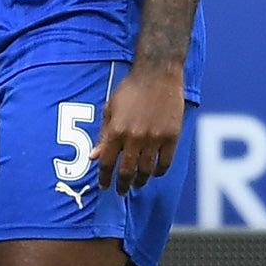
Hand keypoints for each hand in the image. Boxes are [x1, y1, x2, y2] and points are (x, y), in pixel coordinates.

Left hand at [94, 63, 184, 191]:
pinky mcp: (172, 136)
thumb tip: (93, 158)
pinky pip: (165, 162)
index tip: (104, 186)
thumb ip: (104, 136)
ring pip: (147, 170)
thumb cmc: (130, 90)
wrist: (157, 74)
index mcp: (116, 131)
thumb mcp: (110, 110)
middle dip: (122, 185)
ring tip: (136, 184)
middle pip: (127, 171)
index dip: (104, 178)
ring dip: (140, 181)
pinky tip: (154, 172)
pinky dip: (159, 171)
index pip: (107, 163)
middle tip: (120, 191)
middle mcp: (135, 137)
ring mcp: (155, 138)